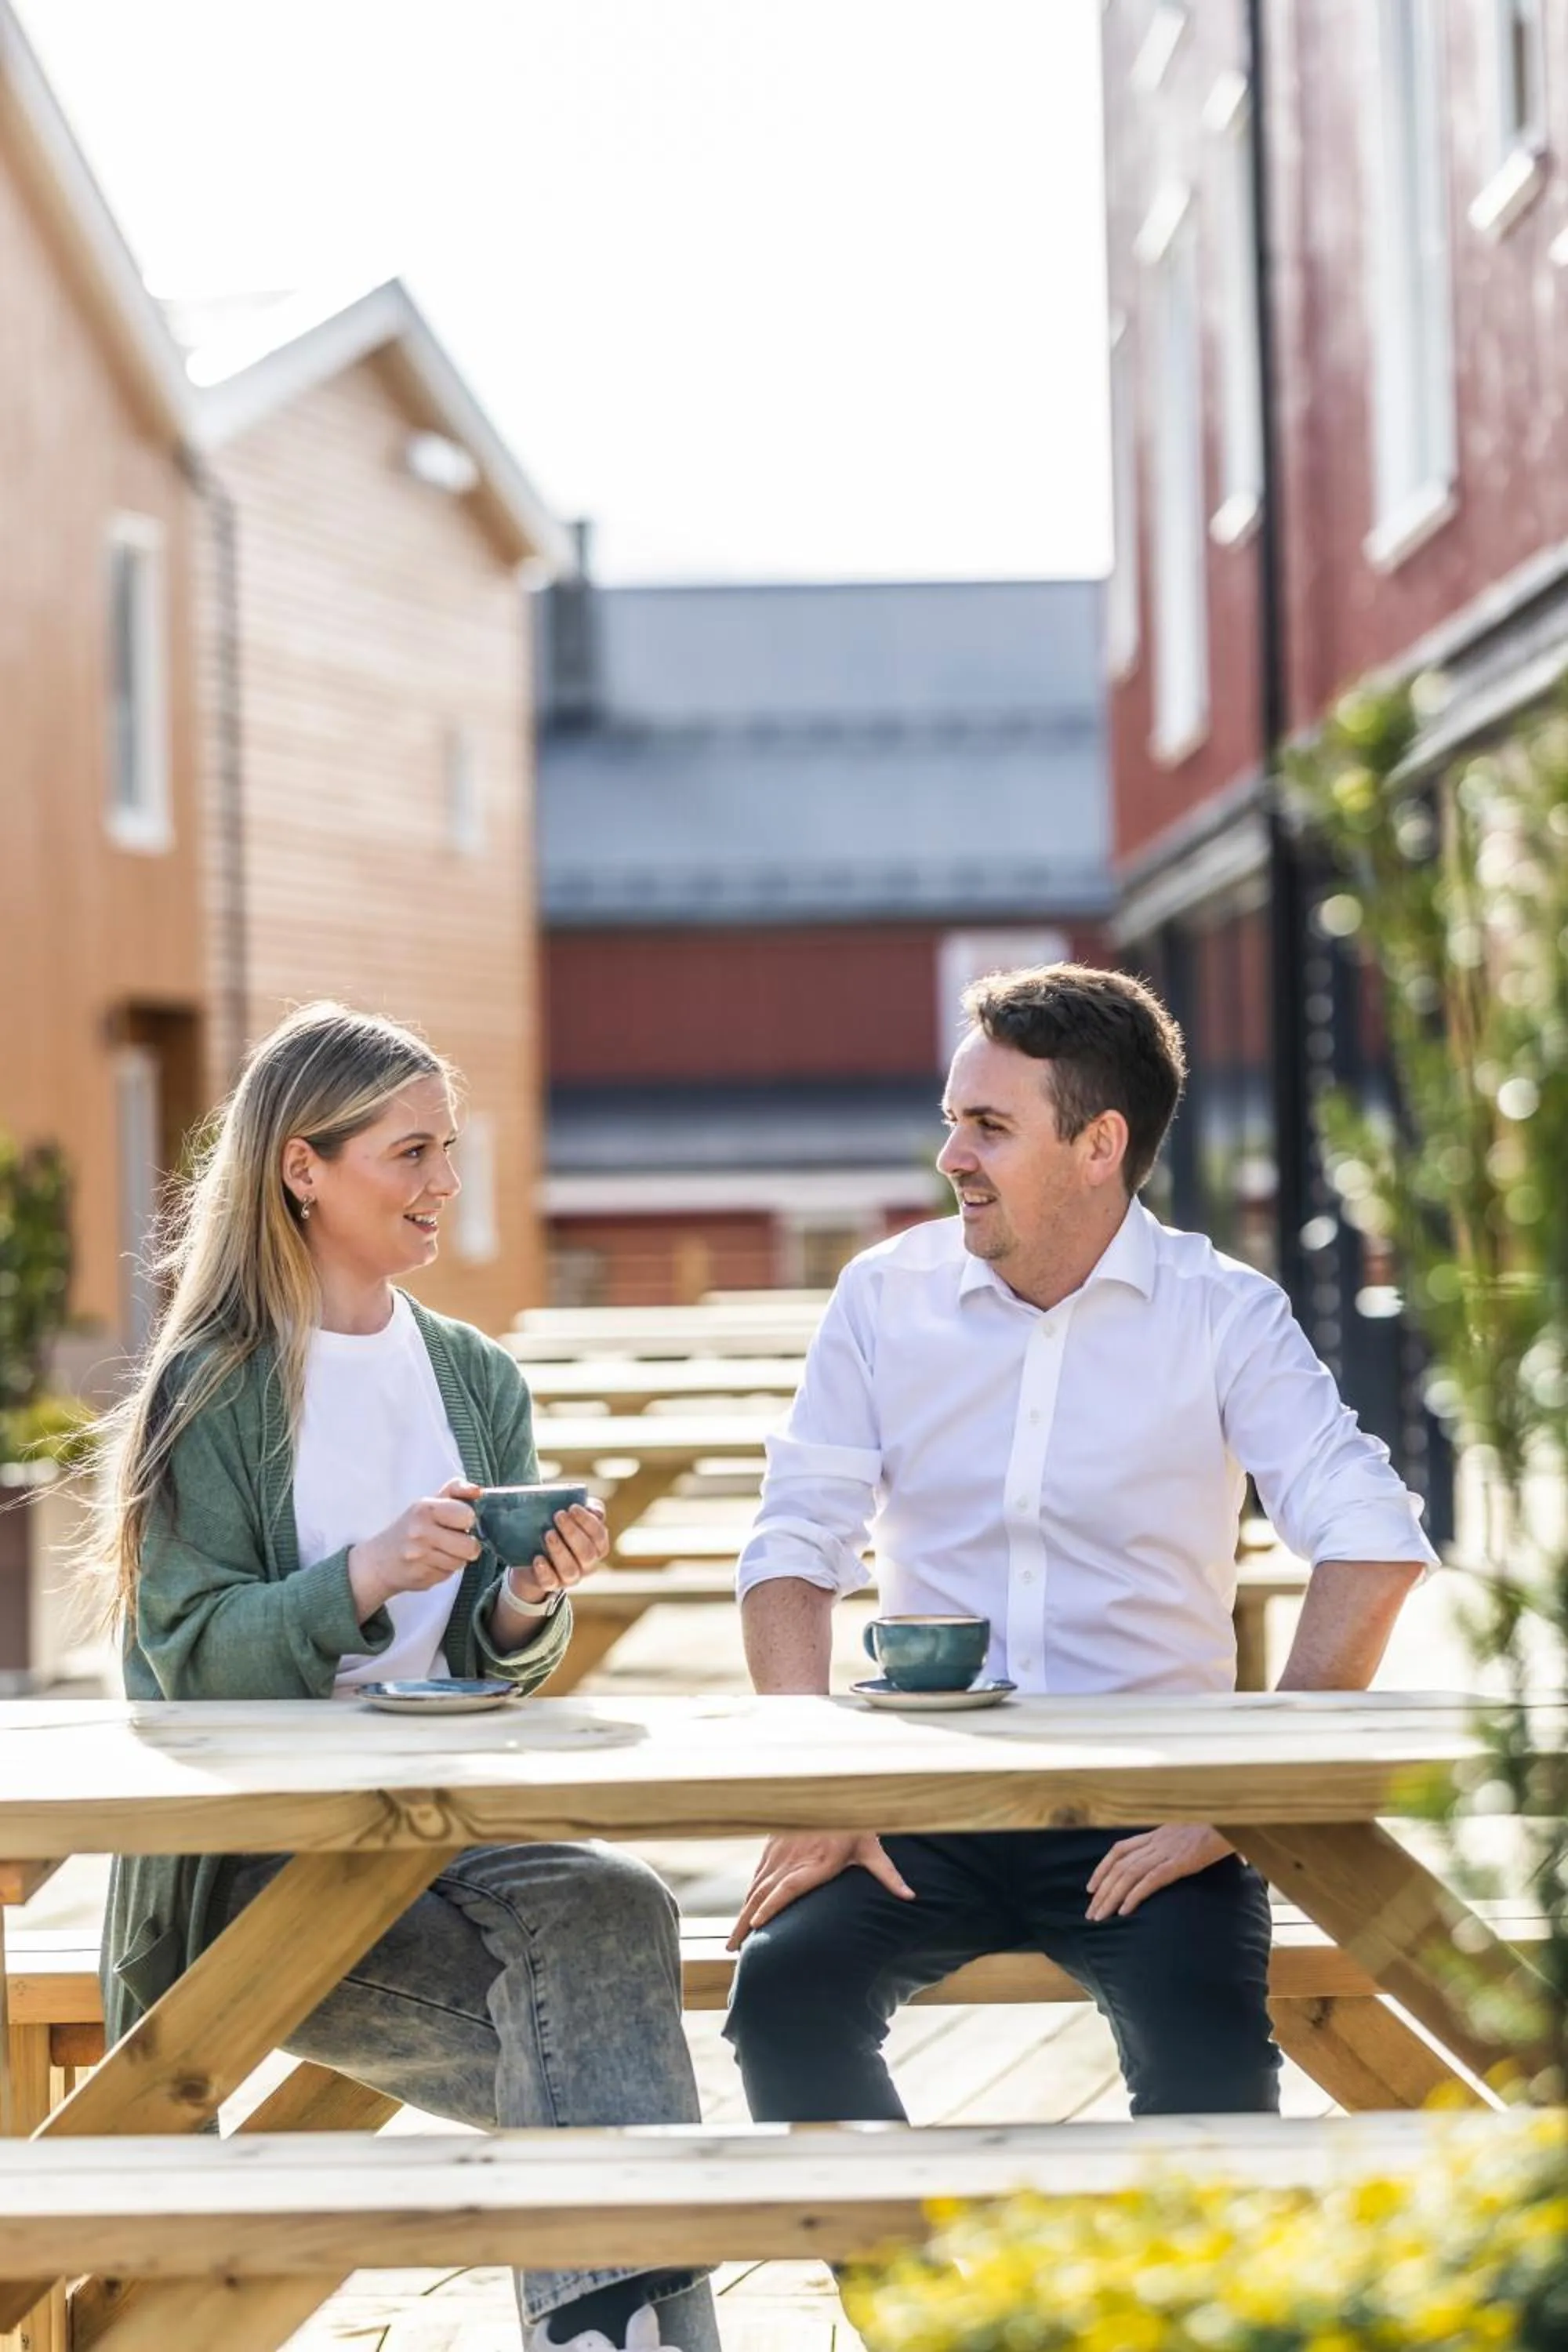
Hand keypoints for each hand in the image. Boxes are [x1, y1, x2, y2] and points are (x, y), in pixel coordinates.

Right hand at [348, 1478, 481, 1614]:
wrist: (379, 1561)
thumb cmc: (411, 1527)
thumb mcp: (429, 1503)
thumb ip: (455, 1491)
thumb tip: (478, 1490)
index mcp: (425, 1509)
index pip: (467, 1515)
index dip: (467, 1520)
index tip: (459, 1521)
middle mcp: (420, 1533)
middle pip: (470, 1546)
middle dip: (467, 1544)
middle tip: (454, 1540)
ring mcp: (420, 1558)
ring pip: (461, 1562)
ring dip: (456, 1558)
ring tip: (441, 1551)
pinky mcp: (422, 1578)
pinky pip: (449, 1574)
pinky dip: (445, 1570)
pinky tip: (432, 1563)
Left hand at [502, 1497, 609, 1603]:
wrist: (534, 1552)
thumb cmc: (559, 1527)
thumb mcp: (574, 1515)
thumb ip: (588, 1508)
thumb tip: (593, 1509)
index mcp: (597, 1547)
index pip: (599, 1536)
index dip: (588, 1522)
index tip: (572, 1507)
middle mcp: (588, 1564)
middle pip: (587, 1554)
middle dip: (573, 1533)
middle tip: (558, 1516)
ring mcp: (571, 1577)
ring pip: (571, 1570)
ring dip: (560, 1551)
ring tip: (548, 1534)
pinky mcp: (551, 1584)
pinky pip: (550, 1582)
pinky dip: (545, 1571)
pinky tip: (537, 1559)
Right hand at [727, 1832, 914, 1948]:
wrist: (832, 1791)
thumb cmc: (855, 1823)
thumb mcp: (872, 1848)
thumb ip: (888, 1874)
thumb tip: (912, 1896)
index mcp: (816, 1861)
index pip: (788, 1886)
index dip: (771, 1905)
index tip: (755, 1924)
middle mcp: (793, 1857)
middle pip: (763, 1893)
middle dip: (745, 1922)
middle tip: (731, 1948)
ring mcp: (780, 1851)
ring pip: (755, 1885)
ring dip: (743, 1912)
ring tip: (734, 1939)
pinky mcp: (773, 1845)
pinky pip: (757, 1874)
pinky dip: (748, 1895)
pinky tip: (744, 1912)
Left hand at [1085, 1824, 1232, 1921]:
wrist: (1235, 1817)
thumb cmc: (1223, 1826)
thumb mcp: (1202, 1833)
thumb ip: (1202, 1848)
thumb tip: (1236, 1863)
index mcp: (1158, 1834)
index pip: (1119, 1850)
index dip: (1102, 1868)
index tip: (1091, 1887)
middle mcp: (1157, 1841)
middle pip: (1119, 1866)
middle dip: (1102, 1891)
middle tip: (1091, 1913)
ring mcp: (1167, 1851)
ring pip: (1129, 1875)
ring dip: (1111, 1897)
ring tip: (1100, 1916)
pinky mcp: (1180, 1863)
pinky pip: (1151, 1880)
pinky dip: (1134, 1895)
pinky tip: (1125, 1911)